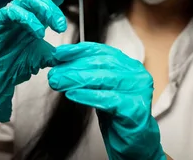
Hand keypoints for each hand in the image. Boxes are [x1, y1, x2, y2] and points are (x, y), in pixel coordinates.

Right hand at [0, 0, 94, 127]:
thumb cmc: (15, 65)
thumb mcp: (46, 56)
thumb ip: (63, 51)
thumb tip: (83, 51)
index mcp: (36, 11)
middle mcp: (23, 7)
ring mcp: (8, 13)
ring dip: (49, 8)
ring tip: (60, 26)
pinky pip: (12, 12)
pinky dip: (29, 20)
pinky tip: (39, 32)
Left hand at [48, 42, 165, 159]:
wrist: (134, 142)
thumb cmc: (117, 115)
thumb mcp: (100, 90)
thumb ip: (87, 75)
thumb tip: (60, 65)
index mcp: (129, 66)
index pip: (102, 51)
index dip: (79, 51)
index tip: (59, 53)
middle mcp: (136, 74)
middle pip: (102, 64)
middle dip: (74, 67)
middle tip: (54, 73)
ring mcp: (138, 90)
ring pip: (104, 79)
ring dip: (77, 79)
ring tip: (59, 81)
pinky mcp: (135, 108)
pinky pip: (108, 99)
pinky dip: (88, 96)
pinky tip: (72, 94)